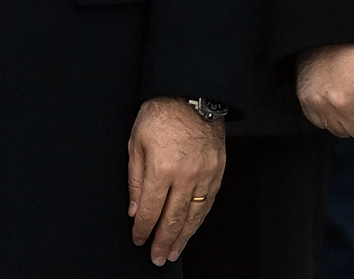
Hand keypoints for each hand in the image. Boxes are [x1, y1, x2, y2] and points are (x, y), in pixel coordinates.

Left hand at [127, 96, 223, 266]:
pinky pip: (208, 203)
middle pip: (173, 219)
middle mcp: (185, 176)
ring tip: (174, 251)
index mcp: (161, 168)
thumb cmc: (161, 112)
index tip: (138, 239)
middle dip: (163, 241)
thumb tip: (135, 208)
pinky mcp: (218, 171)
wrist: (191, 94)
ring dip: (183, 237)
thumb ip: (135, 178)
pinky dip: (199, 219)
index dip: (143, 229)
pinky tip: (192, 228)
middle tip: (158, 257)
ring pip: (194, 215)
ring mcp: (205, 175)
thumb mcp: (136, 141)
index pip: (151, 210)